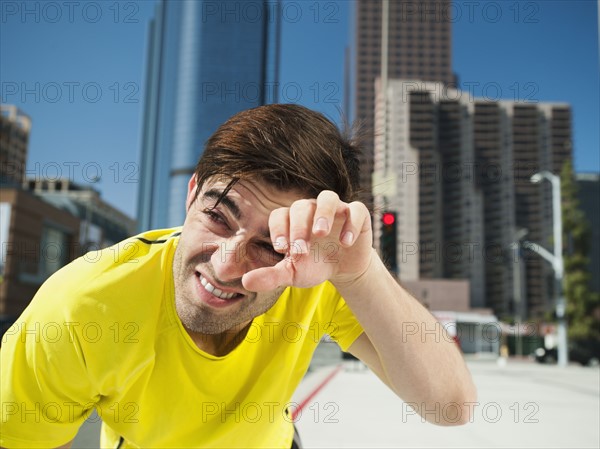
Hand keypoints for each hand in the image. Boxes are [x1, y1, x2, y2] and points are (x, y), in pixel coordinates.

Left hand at [241, 191, 372, 291]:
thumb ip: (270, 276)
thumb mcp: (292, 274)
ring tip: (320, 233)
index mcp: (292, 220)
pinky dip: (351, 223)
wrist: (343, 269)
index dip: (278, 229)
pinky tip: (346, 242)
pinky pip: (356, 210)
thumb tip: (245, 282)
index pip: (280, 215)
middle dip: (299, 227)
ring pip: (328, 197)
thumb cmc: (313, 266)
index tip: (281, 248)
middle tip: (301, 250)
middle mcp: (312, 210)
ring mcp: (335, 210)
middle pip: (301, 206)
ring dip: (323, 213)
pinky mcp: (357, 215)